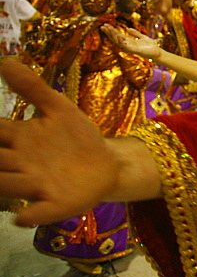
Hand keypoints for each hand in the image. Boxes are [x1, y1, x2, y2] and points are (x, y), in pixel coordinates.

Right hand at [0, 59, 118, 226]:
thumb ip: (32, 87)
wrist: (106, 163)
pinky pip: (38, 213)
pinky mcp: (56, 203)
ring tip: (1, 182)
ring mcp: (37, 185)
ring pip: (7, 187)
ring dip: (1, 186)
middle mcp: (21, 164)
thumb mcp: (58, 108)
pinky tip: (23, 215)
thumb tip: (3, 61)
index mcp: (19, 140)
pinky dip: (30, 214)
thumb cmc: (76, 137)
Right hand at [101, 25, 161, 61]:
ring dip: (113, 36)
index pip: (118, 35)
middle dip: (109, 33)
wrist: (157, 52)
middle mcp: (128, 45)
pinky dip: (121, 41)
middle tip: (102, 26)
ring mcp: (130, 48)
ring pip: (118, 42)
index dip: (112, 31)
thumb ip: (135, 33)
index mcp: (129, 41)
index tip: (106, 25)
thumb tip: (127, 29)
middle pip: (116, 38)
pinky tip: (118, 35)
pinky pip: (125, 46)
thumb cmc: (150, 46)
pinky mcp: (134, 51)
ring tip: (108, 29)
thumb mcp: (142, 37)